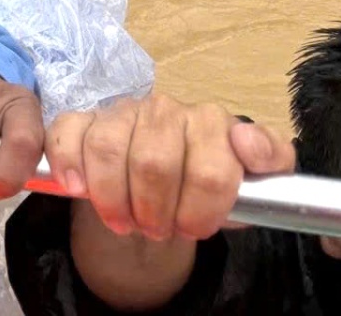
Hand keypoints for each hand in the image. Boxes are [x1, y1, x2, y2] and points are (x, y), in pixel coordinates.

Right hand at [46, 94, 293, 241]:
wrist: (166, 177)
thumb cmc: (208, 182)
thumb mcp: (253, 180)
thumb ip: (271, 161)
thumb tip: (247, 143)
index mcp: (211, 122)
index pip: (210, 170)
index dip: (201, 211)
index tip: (194, 230)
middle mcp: (165, 109)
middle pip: (154, 163)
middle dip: (154, 210)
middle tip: (157, 231)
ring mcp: (122, 112)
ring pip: (109, 149)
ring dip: (113, 198)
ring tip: (123, 223)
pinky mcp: (85, 119)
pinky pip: (69, 133)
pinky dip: (70, 163)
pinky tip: (77, 188)